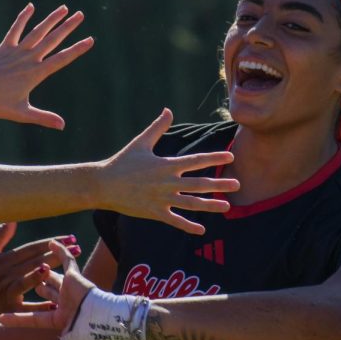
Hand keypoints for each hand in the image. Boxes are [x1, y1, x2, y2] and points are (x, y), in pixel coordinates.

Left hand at [0, 3, 93, 128]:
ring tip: (64, 8)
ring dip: (51, 19)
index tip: (90, 40)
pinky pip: (15, 29)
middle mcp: (28, 59)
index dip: (77, 49)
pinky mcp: (3, 48)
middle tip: (81, 15)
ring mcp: (16, 51)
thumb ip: (43, 118)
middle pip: (52, 40)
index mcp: (35, 73)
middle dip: (68, 27)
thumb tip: (62, 125)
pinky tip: (31, 7)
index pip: (61, 59)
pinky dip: (23, 18)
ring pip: (37, 31)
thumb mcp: (22, 113)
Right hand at [0, 228, 70, 323]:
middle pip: (35, 262)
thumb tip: (12, 219)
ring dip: (48, 274)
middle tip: (78, 248)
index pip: (32, 248)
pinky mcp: (6, 309)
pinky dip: (39, 306)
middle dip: (58, 254)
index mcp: (4, 260)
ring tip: (65, 267)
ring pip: (29, 281)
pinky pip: (25, 308)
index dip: (52, 242)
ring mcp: (6, 292)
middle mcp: (6, 274)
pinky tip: (55, 303)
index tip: (70, 237)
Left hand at [0, 250, 94, 339]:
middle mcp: (65, 304)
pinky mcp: (76, 277)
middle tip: (26, 286)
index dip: (18, 318)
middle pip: (48, 294)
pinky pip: (67, 261)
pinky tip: (51, 243)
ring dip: (45, 272)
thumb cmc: (87, 334)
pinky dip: (60, 251)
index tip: (1, 317)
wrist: (106, 320)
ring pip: (54, 278)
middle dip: (40, 290)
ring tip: (36, 264)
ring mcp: (70, 290)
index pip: (36, 318)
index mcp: (62, 320)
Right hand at [98, 109, 238, 234]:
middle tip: (238, 184)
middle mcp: (167, 182)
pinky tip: (202, 229)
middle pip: (199, 183)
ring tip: (226, 206)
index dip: (214, 157)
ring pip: (191, 203)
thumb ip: (157, 127)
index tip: (230, 156)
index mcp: (166, 164)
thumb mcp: (141, 142)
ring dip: (210, 205)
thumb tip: (168, 110)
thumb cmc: (122, 162)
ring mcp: (162, 199)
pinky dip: (188, 226)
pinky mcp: (154, 212)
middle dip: (219, 184)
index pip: (196, 160)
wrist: (103, 184)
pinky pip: (175, 220)